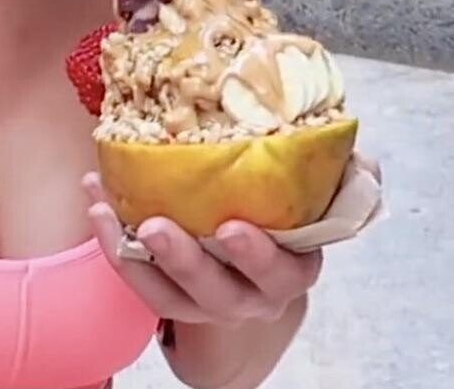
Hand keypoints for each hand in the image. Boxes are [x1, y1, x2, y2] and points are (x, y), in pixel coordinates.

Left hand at [83, 174, 321, 324]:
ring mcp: (205, 302)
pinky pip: (136, 279)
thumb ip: (338, 178)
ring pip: (169, 294)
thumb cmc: (279, 217)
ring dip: (133, 254)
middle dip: (186, 261)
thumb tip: (365, 159)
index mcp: (291, 268)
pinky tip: (95, 200)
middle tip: (155, 227)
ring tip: (105, 210)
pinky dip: (110, 242)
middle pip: (219, 290)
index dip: (259, 255)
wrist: (250, 270)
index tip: (233, 227)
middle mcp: (250, 295)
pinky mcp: (167, 296)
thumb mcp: (312, 200)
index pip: (283, 271)